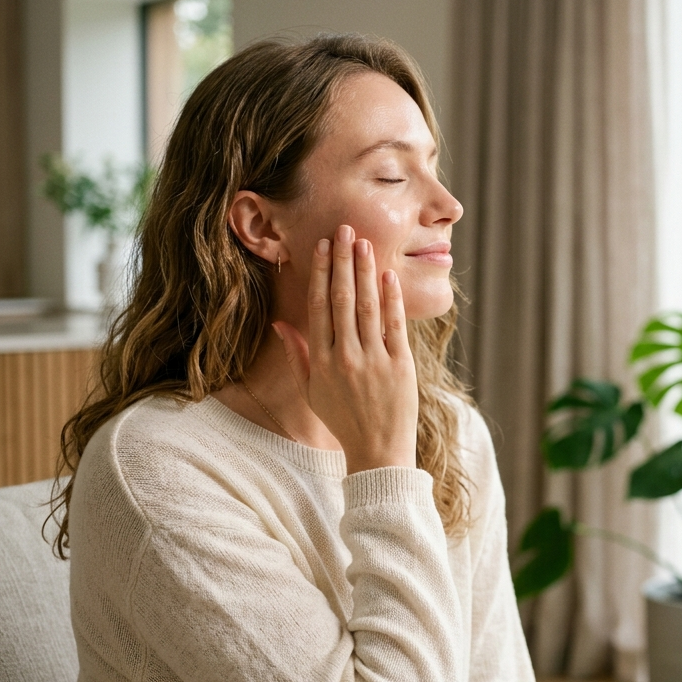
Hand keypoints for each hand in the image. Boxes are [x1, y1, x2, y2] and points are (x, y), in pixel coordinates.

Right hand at [275, 224, 417, 473]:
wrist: (378, 450)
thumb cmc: (343, 419)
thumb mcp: (312, 390)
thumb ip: (297, 354)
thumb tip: (279, 323)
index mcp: (322, 361)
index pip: (318, 307)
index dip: (320, 274)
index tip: (322, 247)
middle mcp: (346, 357)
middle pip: (342, 300)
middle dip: (343, 262)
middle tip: (343, 230)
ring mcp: (375, 361)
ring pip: (368, 307)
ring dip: (366, 272)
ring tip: (364, 243)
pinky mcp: (401, 366)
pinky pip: (395, 326)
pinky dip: (392, 299)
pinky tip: (388, 275)